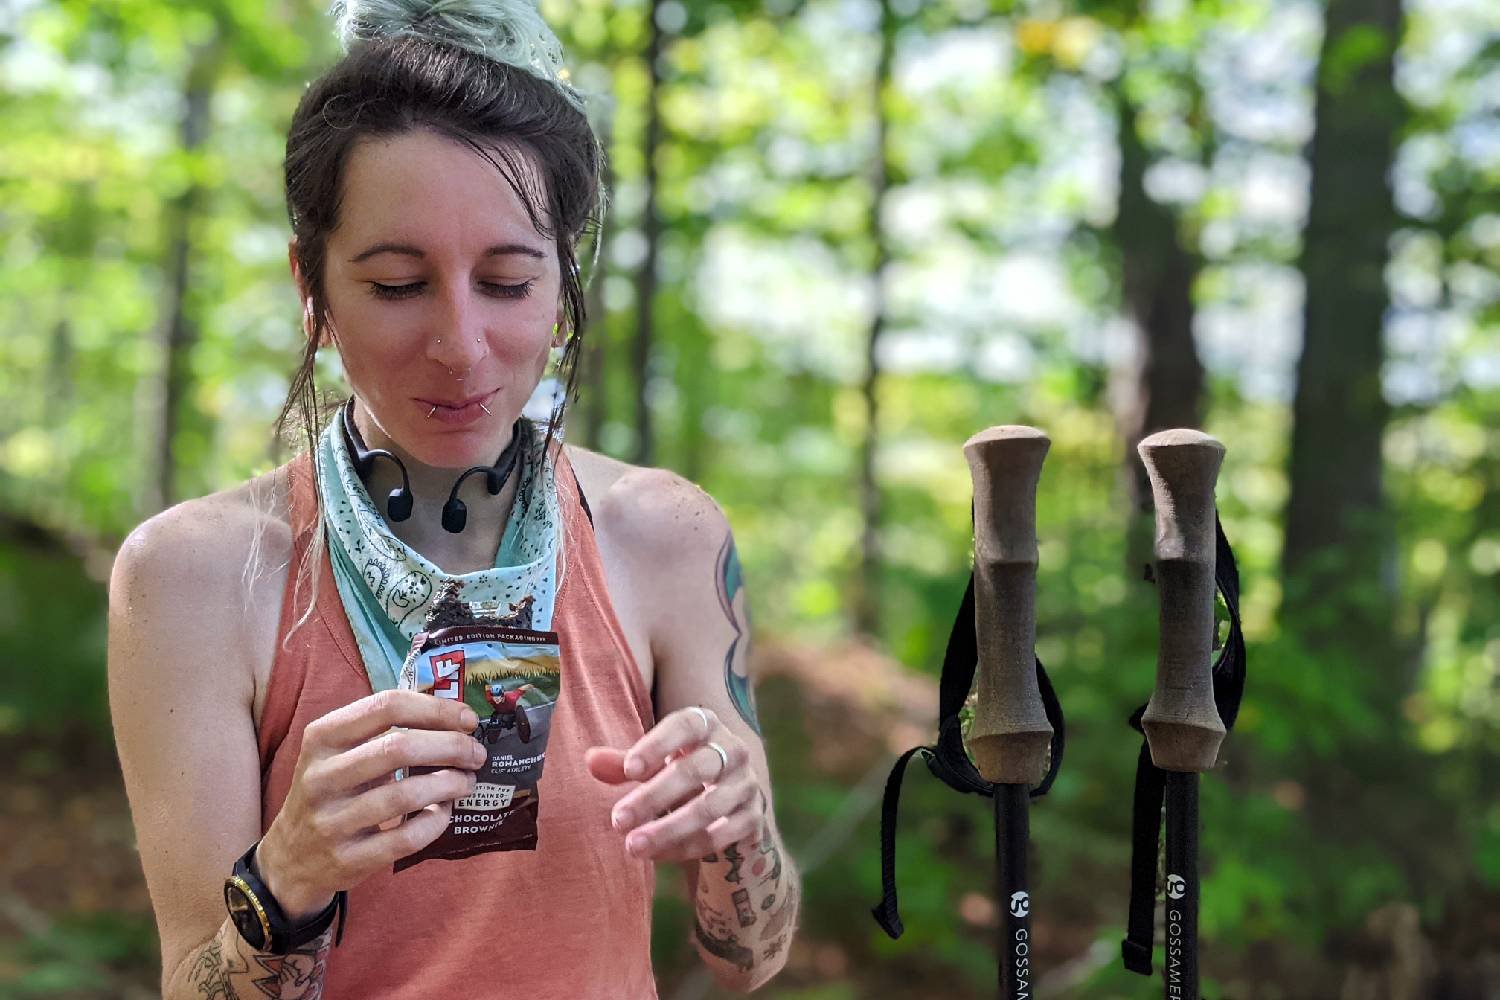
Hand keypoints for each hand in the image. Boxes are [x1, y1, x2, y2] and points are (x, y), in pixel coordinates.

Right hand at [256, 690, 485, 918]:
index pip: (386, 706)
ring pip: (404, 795)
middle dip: (451, 747)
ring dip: (449, 784)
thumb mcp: (338, 752)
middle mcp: (320, 776)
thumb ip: (385, 730)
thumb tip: (455, 718)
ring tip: (466, 781)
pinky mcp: (346, 860)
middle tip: (476, 754)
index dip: (436, 710)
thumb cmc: (331, 791)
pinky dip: (435, 822)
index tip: (468, 720)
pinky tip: (444, 812)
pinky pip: (405, 838)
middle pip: (399, 748)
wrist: (291, 859)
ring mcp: (330, 821)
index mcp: (321, 738)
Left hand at [585, 706, 763, 862]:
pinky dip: (688, 847)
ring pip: (709, 806)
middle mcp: (733, 750)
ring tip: (633, 846)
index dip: (657, 745)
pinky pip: (721, 834)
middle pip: (695, 769)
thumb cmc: (681, 773)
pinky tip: (658, 856)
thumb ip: (623, 763)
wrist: (730, 804)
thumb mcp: (654, 764)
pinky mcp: (753, 818)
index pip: (686, 725)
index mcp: (706, 725)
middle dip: (654, 796)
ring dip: (668, 829)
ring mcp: (747, 784)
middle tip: (617, 821)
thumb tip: (590, 761)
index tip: (628, 771)